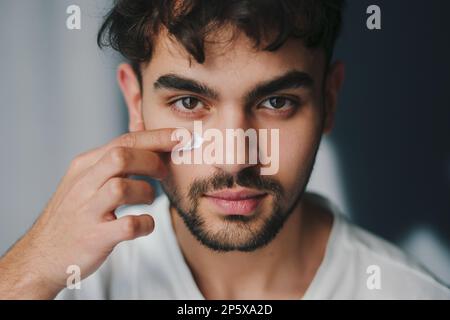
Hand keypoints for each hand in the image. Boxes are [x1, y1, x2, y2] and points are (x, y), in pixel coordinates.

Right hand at [0, 128, 177, 298]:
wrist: (42, 255)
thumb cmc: (75, 214)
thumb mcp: (86, 181)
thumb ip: (113, 163)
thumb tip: (151, 144)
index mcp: (84, 166)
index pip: (124, 141)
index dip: (156, 137)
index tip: (179, 136)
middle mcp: (83, 185)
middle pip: (121, 156)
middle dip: (151, 159)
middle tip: (164, 172)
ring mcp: (87, 211)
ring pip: (121, 187)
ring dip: (146, 192)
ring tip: (148, 199)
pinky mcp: (94, 237)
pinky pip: (128, 225)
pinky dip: (145, 223)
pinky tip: (144, 224)